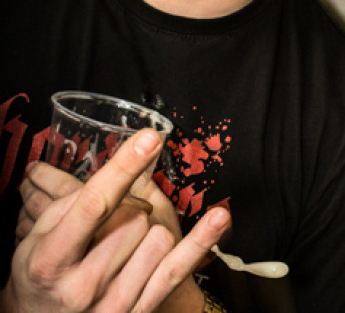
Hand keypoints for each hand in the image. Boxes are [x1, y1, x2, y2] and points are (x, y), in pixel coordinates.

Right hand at [2, 128, 230, 312]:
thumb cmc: (42, 274)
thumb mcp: (35, 241)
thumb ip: (69, 205)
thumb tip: (116, 175)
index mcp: (50, 262)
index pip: (93, 204)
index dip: (124, 168)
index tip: (148, 138)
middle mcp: (82, 286)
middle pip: (133, 218)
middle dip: (125, 212)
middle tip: (105, 230)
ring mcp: (114, 302)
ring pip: (158, 236)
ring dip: (146, 232)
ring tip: (121, 249)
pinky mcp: (141, 310)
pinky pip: (179, 268)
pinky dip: (201, 240)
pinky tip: (219, 217)